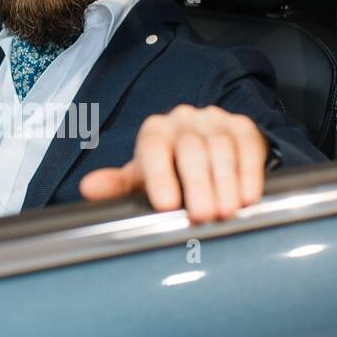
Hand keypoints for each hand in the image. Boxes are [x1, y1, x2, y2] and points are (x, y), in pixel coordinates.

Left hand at [79, 105, 267, 222]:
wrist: (208, 150)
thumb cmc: (170, 170)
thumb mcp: (143, 178)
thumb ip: (117, 185)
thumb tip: (88, 188)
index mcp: (155, 131)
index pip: (153, 149)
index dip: (159, 176)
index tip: (165, 205)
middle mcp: (183, 120)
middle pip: (191, 150)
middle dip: (198, 184)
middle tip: (202, 216)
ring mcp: (215, 121)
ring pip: (221, 148)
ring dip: (225, 182)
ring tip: (226, 212)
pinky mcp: (243, 127)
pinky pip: (248, 146)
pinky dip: (249, 173)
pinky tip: (248, 196)